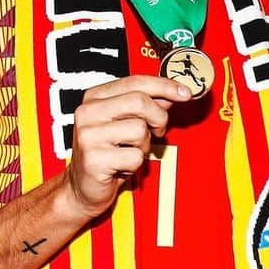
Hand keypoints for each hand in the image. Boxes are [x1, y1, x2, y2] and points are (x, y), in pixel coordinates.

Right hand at [64, 75, 189, 220]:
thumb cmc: (108, 153)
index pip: (135, 82)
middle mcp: (88, 112)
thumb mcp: (126, 123)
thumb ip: (147, 106)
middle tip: (158, 131)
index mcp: (95, 98)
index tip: (185, 93)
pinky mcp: (94, 159)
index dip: (164, 86)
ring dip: (144, 145)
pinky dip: (136, 164)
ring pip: (140, 130)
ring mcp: (88, 135)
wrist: (83, 186)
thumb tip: (174, 92)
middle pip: (140, 101)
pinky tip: (122, 166)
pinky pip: (135, 156)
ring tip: (130, 152)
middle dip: (158, 117)